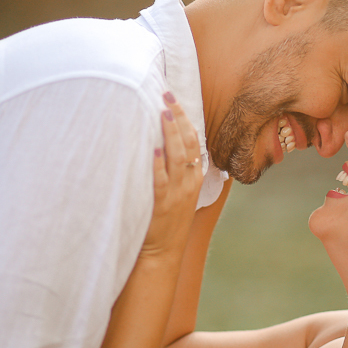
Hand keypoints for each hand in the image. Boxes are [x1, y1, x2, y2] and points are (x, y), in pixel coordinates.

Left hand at [141, 93, 202, 260]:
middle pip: (187, 143)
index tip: (174, 99)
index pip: (194, 141)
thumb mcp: (177, 194)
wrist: (161, 253)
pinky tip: (153, 148)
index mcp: (194, 178)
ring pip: (177, 157)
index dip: (185, 118)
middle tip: (167, 93)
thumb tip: (162, 145)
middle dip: (177, 116)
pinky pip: (161, 180)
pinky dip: (158, 163)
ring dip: (170, 133)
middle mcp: (188, 182)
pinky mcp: (162, 204)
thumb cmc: (165, 222)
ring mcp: (177, 192)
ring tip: (162, 111)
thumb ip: (175, 171)